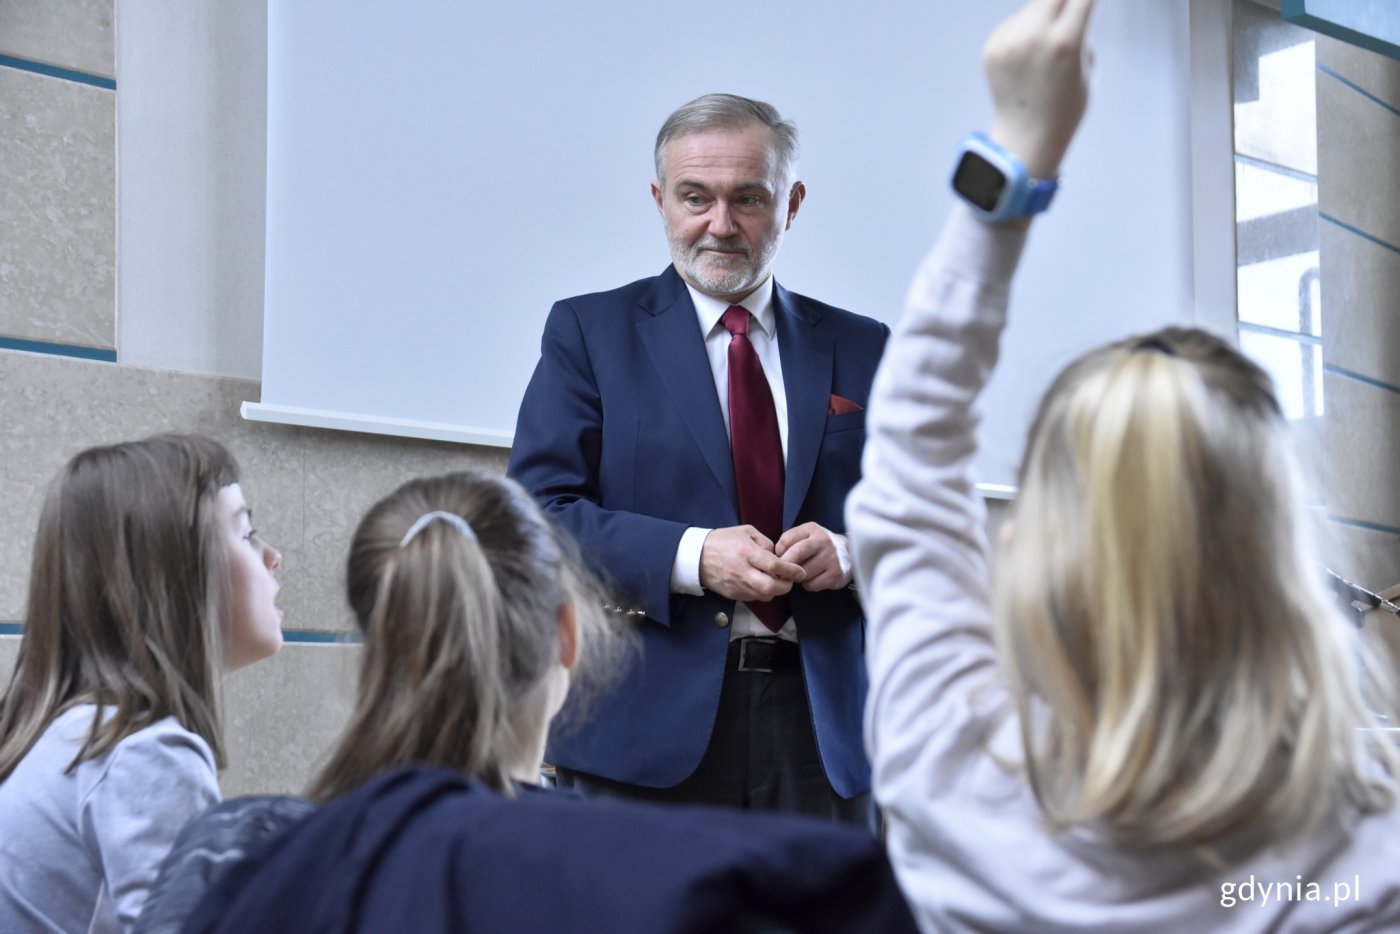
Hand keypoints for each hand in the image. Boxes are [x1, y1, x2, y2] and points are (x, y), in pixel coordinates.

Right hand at [700, 525, 805, 601]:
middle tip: (790, 579)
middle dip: (786, 585)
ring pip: (765, 596)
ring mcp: (737, 585)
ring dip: (775, 590)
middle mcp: (742, 571)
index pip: (774, 565)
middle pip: (772, 587)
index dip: (791, 570)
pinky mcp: (733, 595)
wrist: (695, 557)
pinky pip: (754, 598)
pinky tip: (761, 583)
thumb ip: (765, 542)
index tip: (800, 571)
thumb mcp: (745, 532)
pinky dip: (762, 593)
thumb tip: (777, 555)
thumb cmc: (722, 541)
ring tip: (776, 580)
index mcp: (746, 552)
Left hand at [775, 523, 851, 591]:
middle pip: (795, 554)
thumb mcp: (806, 536)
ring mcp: (831, 557)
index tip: (779, 558)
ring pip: (803, 572)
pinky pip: (812, 584)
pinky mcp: (836, 573)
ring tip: (801, 574)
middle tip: (783, 571)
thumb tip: (774, 558)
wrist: (849, 553)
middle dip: (785, 566)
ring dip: (797, 577)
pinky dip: (808, 585)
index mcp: (812, 529)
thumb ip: (790, 542)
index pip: (787, 539)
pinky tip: (812, 579)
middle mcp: (823, 541)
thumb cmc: (819, 546)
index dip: (779, 552)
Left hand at [983, 0, 1096, 180]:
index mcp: (1065, 42)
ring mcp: (1008, 42)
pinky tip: (1026, 58)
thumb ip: (1080, 32)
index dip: (1085, 0)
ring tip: (1045, 48)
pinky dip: (1022, 31)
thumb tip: (1071, 8)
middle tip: (1067, 19)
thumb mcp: (1087, 67)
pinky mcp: (991, 49)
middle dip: (1064, 3)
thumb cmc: (1065, 107)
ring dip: (1042, 16)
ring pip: (1030, 8)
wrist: (1027, 137)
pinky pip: (1012, 24)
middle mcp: (1034, 37)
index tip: (1086, 4)